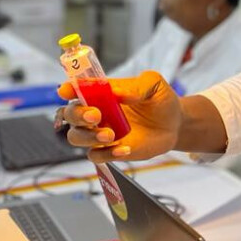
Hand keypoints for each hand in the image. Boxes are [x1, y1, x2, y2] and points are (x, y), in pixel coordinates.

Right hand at [58, 70, 182, 162]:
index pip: (77, 89)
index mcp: (101, 92)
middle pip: (69, 115)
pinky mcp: (110, 150)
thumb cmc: (160, 100)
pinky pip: (96, 156)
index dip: (68, 89)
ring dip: (88, 136)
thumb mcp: (154, 85)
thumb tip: (118, 92)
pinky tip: (125, 149)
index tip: (66, 90)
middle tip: (96, 115)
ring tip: (110, 135)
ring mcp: (100, 132)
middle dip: (77, 115)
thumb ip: (138, 85)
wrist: (174, 124)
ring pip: (76, 137)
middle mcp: (96, 112)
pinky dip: (106, 154)